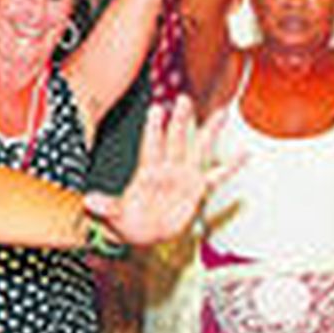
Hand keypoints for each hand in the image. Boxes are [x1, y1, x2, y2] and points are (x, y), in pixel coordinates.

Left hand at [85, 96, 236, 245]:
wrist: (140, 233)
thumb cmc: (125, 221)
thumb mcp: (113, 216)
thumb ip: (105, 208)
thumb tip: (89, 202)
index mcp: (146, 173)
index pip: (151, 146)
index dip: (153, 129)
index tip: (156, 109)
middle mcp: (167, 169)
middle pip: (175, 140)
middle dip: (179, 120)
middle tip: (183, 98)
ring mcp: (183, 177)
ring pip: (198, 149)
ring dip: (208, 132)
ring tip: (220, 112)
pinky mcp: (196, 190)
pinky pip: (217, 177)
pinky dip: (230, 166)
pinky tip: (244, 154)